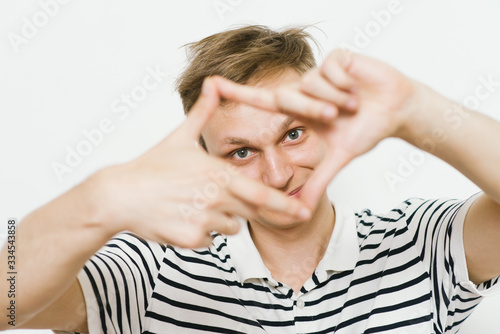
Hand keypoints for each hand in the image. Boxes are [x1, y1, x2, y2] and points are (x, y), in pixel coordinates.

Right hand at [90, 78, 309, 247]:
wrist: (119, 194)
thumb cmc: (151, 166)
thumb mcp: (180, 136)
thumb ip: (204, 113)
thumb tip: (212, 82)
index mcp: (219, 173)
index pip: (262, 194)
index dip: (285, 204)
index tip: (303, 212)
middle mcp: (216, 198)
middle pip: (249, 212)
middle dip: (241, 207)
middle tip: (217, 199)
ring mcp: (203, 220)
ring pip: (230, 227)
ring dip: (220, 220)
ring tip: (193, 204)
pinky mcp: (190, 239)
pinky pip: (209, 242)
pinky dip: (200, 234)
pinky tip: (182, 218)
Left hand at [214, 50, 416, 208]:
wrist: (398, 111)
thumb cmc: (367, 129)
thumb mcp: (339, 158)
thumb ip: (317, 182)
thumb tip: (300, 211)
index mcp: (301, 111)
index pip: (263, 101)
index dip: (238, 93)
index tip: (211, 84)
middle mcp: (305, 90)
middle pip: (288, 96)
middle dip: (313, 110)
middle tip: (336, 117)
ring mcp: (319, 73)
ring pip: (310, 84)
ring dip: (334, 99)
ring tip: (353, 104)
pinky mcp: (336, 58)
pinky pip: (330, 70)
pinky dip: (344, 84)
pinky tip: (357, 88)